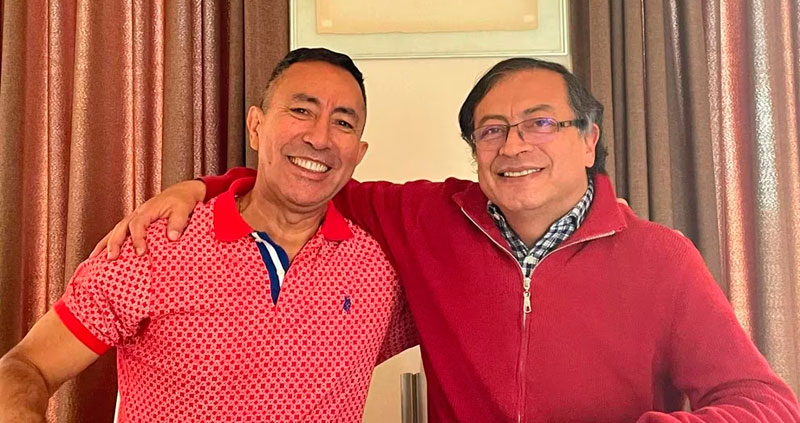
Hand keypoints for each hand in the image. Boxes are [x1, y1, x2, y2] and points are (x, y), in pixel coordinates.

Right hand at [90, 180, 206, 258]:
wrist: (180, 193)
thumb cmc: (181, 201)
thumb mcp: (183, 209)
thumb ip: (178, 222)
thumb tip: (173, 238)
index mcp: (147, 210)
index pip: (138, 224)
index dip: (137, 238)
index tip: (140, 252)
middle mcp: (137, 213)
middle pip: (121, 227)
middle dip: (114, 243)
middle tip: (112, 257)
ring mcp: (133, 218)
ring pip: (115, 230)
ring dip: (105, 244)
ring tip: (94, 259)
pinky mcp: (133, 223)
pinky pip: (118, 232)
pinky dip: (107, 242)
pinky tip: (100, 254)